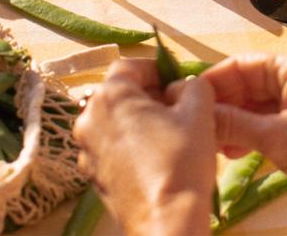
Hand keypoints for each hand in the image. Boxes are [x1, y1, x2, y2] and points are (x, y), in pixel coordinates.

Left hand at [73, 59, 215, 235]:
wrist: (167, 221)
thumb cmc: (181, 161)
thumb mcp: (199, 113)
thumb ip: (195, 86)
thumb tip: (186, 85)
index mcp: (110, 96)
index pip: (129, 66)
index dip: (156, 69)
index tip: (176, 81)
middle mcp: (89, 120)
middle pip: (119, 94)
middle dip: (148, 96)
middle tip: (177, 108)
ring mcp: (86, 150)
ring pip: (114, 122)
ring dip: (139, 121)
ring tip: (169, 135)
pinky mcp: (92, 176)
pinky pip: (111, 148)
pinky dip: (130, 146)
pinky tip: (156, 158)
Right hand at [205, 53, 286, 216]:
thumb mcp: (279, 138)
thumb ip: (236, 126)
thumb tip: (199, 117)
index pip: (242, 64)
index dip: (213, 81)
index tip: (185, 98)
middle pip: (247, 84)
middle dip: (222, 105)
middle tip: (194, 125)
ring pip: (255, 104)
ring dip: (233, 122)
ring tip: (209, 142)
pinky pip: (267, 121)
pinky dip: (248, 134)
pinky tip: (230, 151)